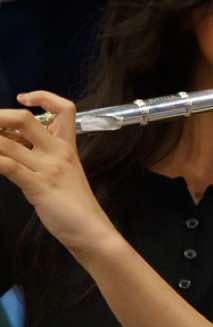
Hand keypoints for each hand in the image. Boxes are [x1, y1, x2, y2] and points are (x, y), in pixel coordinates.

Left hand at [0, 94, 121, 257]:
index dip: (43, 97)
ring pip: (7, 142)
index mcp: (66, 146)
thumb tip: (11, 142)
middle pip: (24, 119)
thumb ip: (40, 155)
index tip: (24, 99)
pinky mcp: (38, 185)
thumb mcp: (61, 172)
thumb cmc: (74, 203)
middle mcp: (57, 152)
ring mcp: (48, 167)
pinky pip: (8, 165)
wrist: (90, 229)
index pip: (64, 108)